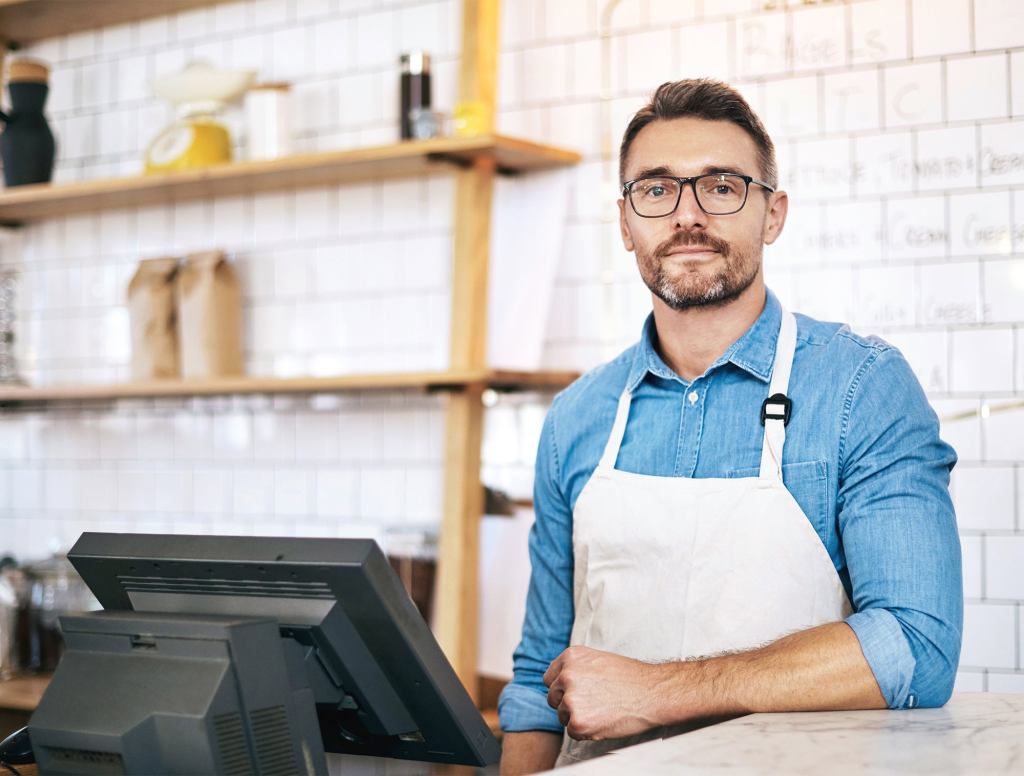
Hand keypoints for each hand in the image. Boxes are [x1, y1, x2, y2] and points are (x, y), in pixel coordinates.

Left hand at [543, 645, 669, 740]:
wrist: (652, 693)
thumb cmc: (630, 678)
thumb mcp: (598, 660)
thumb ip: (576, 668)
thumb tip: (560, 682)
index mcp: (571, 657)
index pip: (550, 678)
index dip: (562, 688)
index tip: (576, 693)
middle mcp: (566, 675)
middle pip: (553, 697)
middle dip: (568, 703)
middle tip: (593, 704)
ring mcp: (570, 698)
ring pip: (562, 715)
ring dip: (578, 717)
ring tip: (602, 710)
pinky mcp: (577, 721)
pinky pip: (572, 732)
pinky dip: (586, 732)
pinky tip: (603, 721)